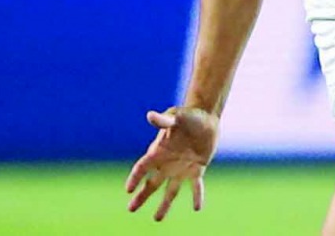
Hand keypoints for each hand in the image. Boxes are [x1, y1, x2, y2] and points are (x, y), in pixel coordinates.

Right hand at [125, 106, 217, 220]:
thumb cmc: (189, 115)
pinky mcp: (197, 169)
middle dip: (141, 197)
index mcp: (159, 151)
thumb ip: (164, 120)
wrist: (206, 116)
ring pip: (170, 191)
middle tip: (131, 209)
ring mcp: (181, 168)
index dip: (135, 178)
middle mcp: (167, 162)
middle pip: (151, 184)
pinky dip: (197, 196)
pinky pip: (196, 187)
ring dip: (164, 205)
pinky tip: (197, 208)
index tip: (128, 189)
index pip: (142, 167)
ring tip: (157, 219)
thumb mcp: (176, 117)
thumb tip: (150, 115)